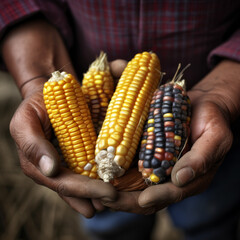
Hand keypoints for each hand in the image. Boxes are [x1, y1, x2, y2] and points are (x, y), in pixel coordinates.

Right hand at [2, 18, 117, 217]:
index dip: (84, 191)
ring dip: (101, 192)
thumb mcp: (26, 122)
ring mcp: (68, 162)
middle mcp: (55, 169)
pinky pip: (92, 167)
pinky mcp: (80, 153)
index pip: (62, 183)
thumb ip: (33, 145)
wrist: (51, 92)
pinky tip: (118, 181)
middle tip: (117, 200)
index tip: (106, 193)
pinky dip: (104, 175)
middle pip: (76, 188)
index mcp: (38, 166)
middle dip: (96, 196)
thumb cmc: (36, 107)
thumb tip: (50, 170)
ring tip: (119, 197)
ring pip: (85, 182)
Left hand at [103, 60, 238, 213]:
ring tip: (97, 190)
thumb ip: (201, 158)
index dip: (158, 198)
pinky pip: (129, 168)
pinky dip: (114, 172)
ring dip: (115, 191)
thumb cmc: (212, 122)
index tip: (143, 200)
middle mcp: (170, 177)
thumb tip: (180, 179)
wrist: (201, 106)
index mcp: (190, 179)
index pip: (172, 194)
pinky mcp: (146, 155)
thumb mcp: (215, 138)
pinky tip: (99, 171)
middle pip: (147, 196)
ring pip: (134, 186)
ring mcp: (156, 167)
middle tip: (107, 200)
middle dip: (126, 201)